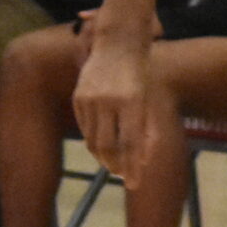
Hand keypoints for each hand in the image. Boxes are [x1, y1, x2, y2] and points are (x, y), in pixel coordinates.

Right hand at [74, 29, 156, 188]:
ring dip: (103, 156)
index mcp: (132, 101)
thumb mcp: (149, 99)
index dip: (132, 167)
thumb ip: (147, 128)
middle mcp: (108, 100)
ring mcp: (90, 98)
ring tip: (113, 164)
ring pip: (92, 140)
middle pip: (107, 146)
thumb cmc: (140, 72)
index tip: (134, 184)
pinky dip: (92, 140)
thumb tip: (144, 159)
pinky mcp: (78, 97)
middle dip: (115, 165)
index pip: (131, 143)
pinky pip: (84, 127)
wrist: (117, 42)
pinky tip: (101, 146)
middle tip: (122, 175)